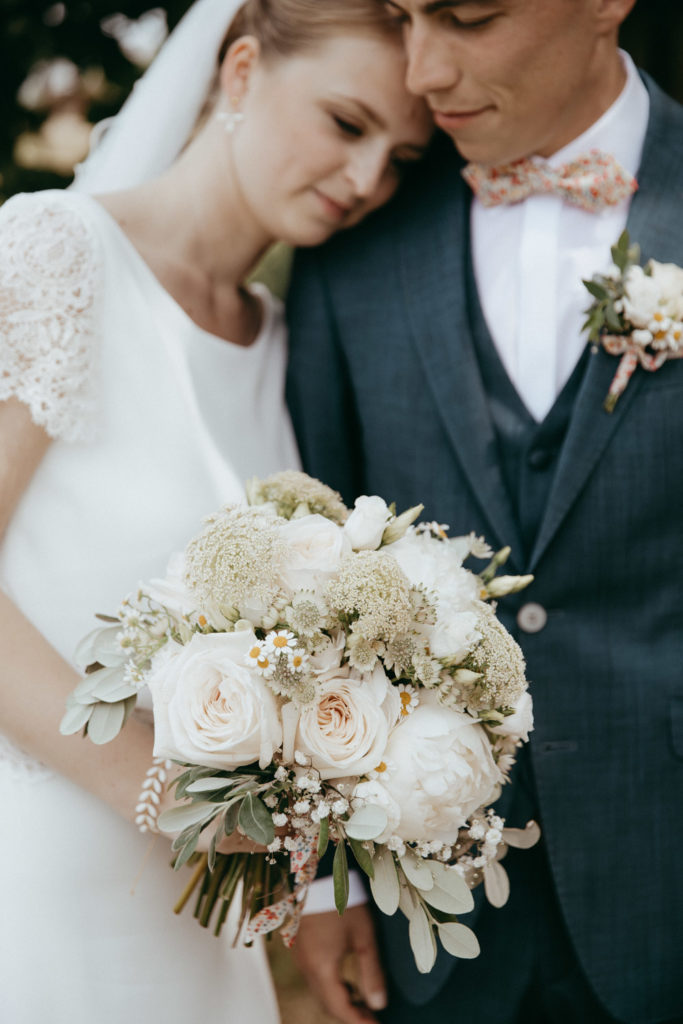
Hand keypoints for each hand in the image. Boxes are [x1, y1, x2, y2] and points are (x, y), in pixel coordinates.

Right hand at [293, 906, 387, 1023]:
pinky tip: (347, 983)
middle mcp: (307, 968)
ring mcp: (301, 958)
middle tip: (372, 1018)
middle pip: (327, 1004)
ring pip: (320, 992)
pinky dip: (331, 988)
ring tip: (364, 1002)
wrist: (318, 875)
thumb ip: (371, 972)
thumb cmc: (344, 904)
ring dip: (341, 1002)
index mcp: (321, 969)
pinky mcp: (300, 949)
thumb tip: (379, 1005)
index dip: (358, 1022)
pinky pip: (315, 979)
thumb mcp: (364, 937)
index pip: (340, 1009)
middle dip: (350, 1015)